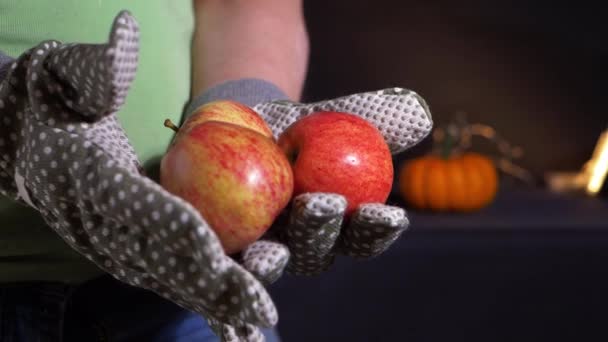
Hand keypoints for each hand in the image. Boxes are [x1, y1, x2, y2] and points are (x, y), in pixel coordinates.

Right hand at [0, 11, 274, 340]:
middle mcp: (110, 227)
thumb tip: (124, 37)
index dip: (182, 239)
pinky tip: (245, 330)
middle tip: (261, 307)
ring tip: (263, 315)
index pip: (140, 214)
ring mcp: (130, 245)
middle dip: (216, 287)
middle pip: (170, 265)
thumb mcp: (64, 75)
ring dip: (226, 298)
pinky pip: (187, 278)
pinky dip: (216, 303)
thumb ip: (93, 69)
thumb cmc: (56, 102)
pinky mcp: (151, 249)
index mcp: (88, 184)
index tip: (220, 262)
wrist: (37, 140)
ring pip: (183, 278)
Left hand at [237, 89, 432, 280]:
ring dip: (274, 259)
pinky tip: (220, 242)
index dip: (377, 230)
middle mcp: (299, 245)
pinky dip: (222, 251)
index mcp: (335, 225)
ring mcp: (259, 249)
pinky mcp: (221, 245)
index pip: (363, 235)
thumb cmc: (301, 127)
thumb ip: (374, 119)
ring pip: (269, 263)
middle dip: (323, 233)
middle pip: (315, 252)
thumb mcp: (335, 118)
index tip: (390, 215)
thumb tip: (421, 116)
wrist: (243, 124)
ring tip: (275, 247)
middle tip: (326, 205)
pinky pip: (221, 252)